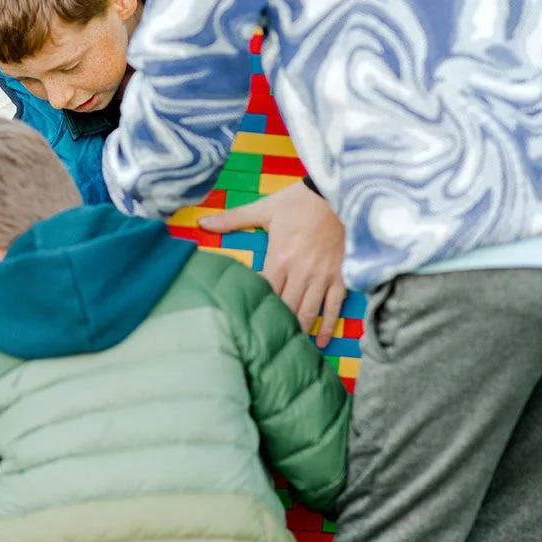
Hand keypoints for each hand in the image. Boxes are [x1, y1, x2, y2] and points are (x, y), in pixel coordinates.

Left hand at [200, 180, 346, 346]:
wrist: (336, 192)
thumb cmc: (297, 201)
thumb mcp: (263, 209)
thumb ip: (232, 219)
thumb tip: (202, 223)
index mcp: (279, 258)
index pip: (263, 292)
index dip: (255, 308)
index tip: (244, 322)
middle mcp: (300, 272)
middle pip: (285, 308)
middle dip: (276, 326)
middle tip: (265, 344)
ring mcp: (321, 276)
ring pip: (308, 312)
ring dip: (299, 331)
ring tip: (290, 349)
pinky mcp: (340, 276)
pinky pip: (334, 306)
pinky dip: (327, 326)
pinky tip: (321, 342)